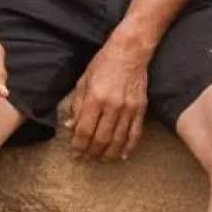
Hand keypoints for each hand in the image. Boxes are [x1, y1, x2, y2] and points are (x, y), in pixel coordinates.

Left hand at [68, 36, 151, 160]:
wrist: (129, 52)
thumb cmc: (103, 64)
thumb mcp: (83, 81)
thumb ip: (76, 105)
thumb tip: (70, 126)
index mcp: (95, 98)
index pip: (85, 130)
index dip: (79, 145)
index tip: (75, 153)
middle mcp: (112, 106)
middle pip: (101, 138)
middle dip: (92, 152)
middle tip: (86, 158)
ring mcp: (128, 109)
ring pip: (118, 140)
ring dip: (108, 153)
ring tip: (101, 159)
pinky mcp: (140, 109)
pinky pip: (135, 133)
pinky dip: (129, 147)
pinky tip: (122, 156)